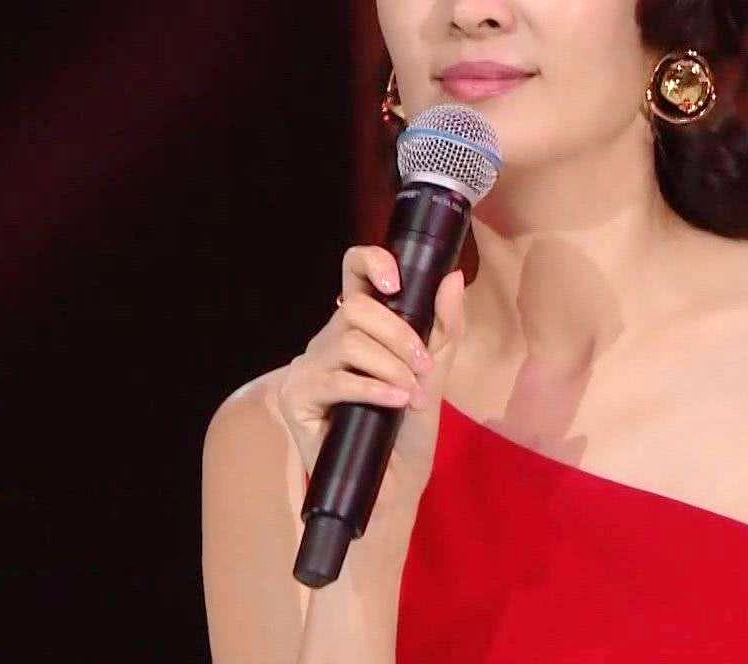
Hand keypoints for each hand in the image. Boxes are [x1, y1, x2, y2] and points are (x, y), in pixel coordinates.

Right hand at [276, 245, 466, 536]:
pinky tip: (395, 402)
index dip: (372, 260)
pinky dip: (374, 389)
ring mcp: (308, 367)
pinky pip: (337, 380)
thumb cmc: (408, 430)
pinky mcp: (297, 398)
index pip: (353, 269)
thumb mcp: (436, 374)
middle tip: (424, 368)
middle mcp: (328, 339)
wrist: (393, 486)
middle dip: (400, 335)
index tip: (397, 281)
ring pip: (350, 342)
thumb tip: (451, 277)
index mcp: (358, 325)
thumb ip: (445, 326)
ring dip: (392, 367)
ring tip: (411, 395)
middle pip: (358, 308)